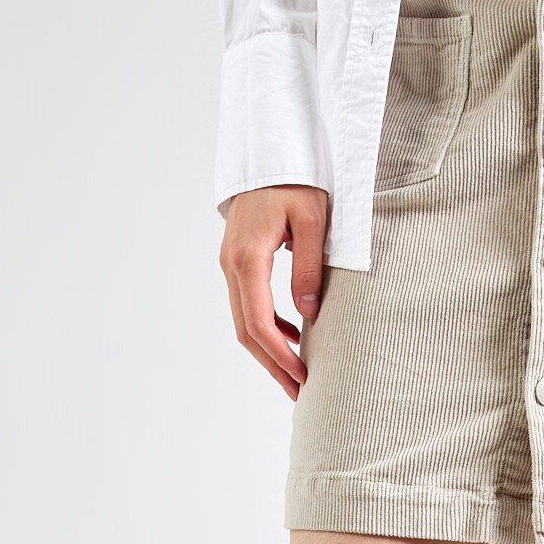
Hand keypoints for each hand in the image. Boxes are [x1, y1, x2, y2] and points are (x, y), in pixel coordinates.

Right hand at [220, 185, 328, 397]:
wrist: (270, 151)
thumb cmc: (296, 180)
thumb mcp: (313, 220)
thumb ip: (309, 267)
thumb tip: (308, 314)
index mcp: (248, 259)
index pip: (260, 324)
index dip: (281, 357)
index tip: (303, 378)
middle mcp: (232, 265)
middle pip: (247, 331)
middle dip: (272, 366)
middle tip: (299, 393)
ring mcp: (230, 263)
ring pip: (244, 321)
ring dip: (268, 351)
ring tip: (295, 376)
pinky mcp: (237, 260)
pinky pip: (248, 303)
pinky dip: (267, 327)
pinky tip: (292, 337)